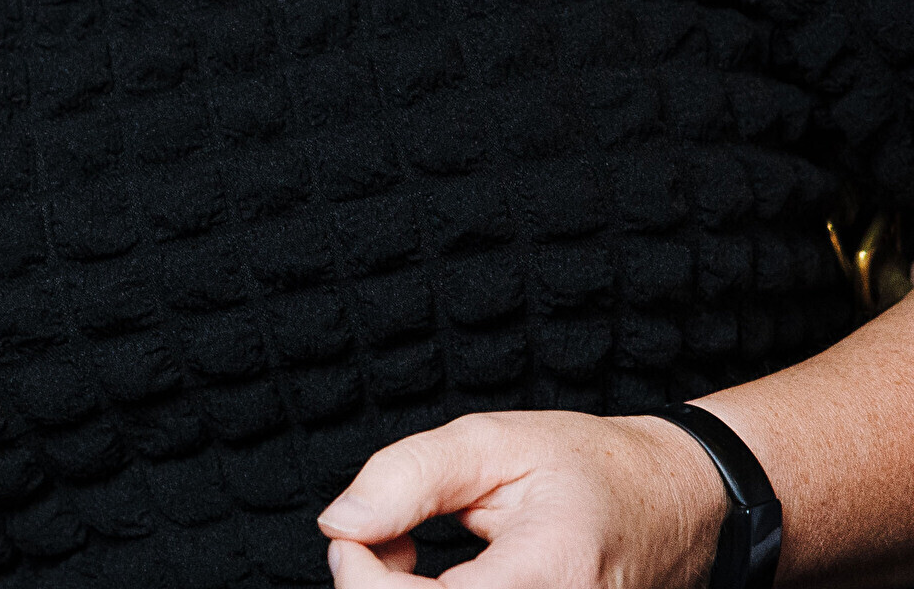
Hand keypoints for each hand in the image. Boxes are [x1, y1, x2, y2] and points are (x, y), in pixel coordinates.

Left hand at [318, 409, 728, 585]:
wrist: (676, 506)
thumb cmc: (592, 470)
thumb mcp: (492, 441)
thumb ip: (406, 477)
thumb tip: (340, 524)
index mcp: (551, 572)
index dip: (364, 578)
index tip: (349, 536)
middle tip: (370, 541)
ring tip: (403, 556)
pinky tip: (433, 581)